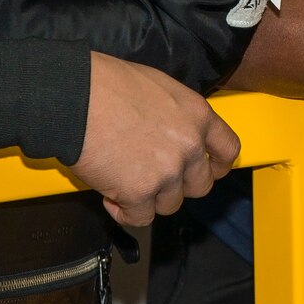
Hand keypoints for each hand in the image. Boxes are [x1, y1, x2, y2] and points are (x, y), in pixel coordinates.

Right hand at [71, 52, 240, 226]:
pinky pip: (140, 218)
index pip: (228, 150)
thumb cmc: (107, 85)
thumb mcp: (160, 88)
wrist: (75, 97)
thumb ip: (177, 116)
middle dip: (179, 186)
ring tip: (125, 181)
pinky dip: (125, 212)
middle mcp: (190, 145)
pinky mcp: (140, 191)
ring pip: (170, 204)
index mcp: (198, 115)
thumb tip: (172, 133)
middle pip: (201, 185)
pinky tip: (111, 196)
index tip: (209, 170)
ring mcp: (168, 171)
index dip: (218, 165)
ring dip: (149, 198)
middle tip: (155, 179)